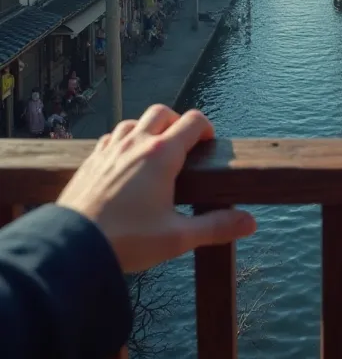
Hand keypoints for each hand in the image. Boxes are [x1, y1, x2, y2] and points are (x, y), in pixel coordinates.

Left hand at [58, 104, 255, 271]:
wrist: (73, 245)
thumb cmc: (128, 241)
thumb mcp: (177, 237)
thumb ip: (216, 227)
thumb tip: (250, 221)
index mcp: (162, 155)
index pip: (192, 121)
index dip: (205, 128)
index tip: (208, 144)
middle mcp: (136, 143)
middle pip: (162, 112)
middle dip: (176, 122)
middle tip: (183, 146)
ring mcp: (111, 149)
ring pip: (134, 121)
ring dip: (148, 129)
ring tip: (154, 153)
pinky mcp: (91, 159)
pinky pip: (111, 137)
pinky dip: (124, 141)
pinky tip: (124, 162)